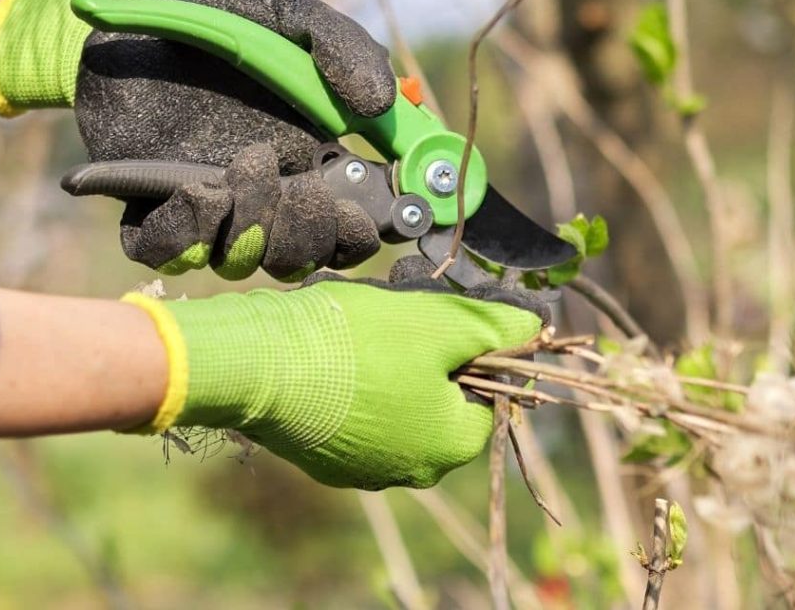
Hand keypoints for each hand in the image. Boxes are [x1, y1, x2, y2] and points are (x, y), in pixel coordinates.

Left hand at [0, 0, 396, 279]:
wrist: (129, 10)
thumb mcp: (286, 13)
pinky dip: (189, 233)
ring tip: (247, 164)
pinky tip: (198, 189)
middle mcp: (265, 193)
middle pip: (304, 257)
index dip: (369, 229)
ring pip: (243, 262)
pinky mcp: (150, 205)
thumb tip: (381, 103)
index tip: (372, 210)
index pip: (356, 223)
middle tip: (305, 188)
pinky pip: (168, 252)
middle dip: (311, 237)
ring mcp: (209, 203)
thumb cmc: (219, 12)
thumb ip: (340, 44)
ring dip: (254, 229)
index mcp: (313, 158)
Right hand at [123, 262, 549, 489]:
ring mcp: (363, 471)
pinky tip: (338, 356)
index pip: (490, 401)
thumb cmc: (359, 343)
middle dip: (433, 361)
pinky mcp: (324, 460)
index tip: (451, 323)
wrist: (260, 365)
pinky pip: (359, 420)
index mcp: (451, 447)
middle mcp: (412, 472)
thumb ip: (497, 328)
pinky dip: (358, 388)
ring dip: (395, 372)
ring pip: (401, 410)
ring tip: (368, 333)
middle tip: (408, 321)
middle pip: (444, 406)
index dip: (479, 356)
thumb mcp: (442, 323)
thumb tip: (534, 329)